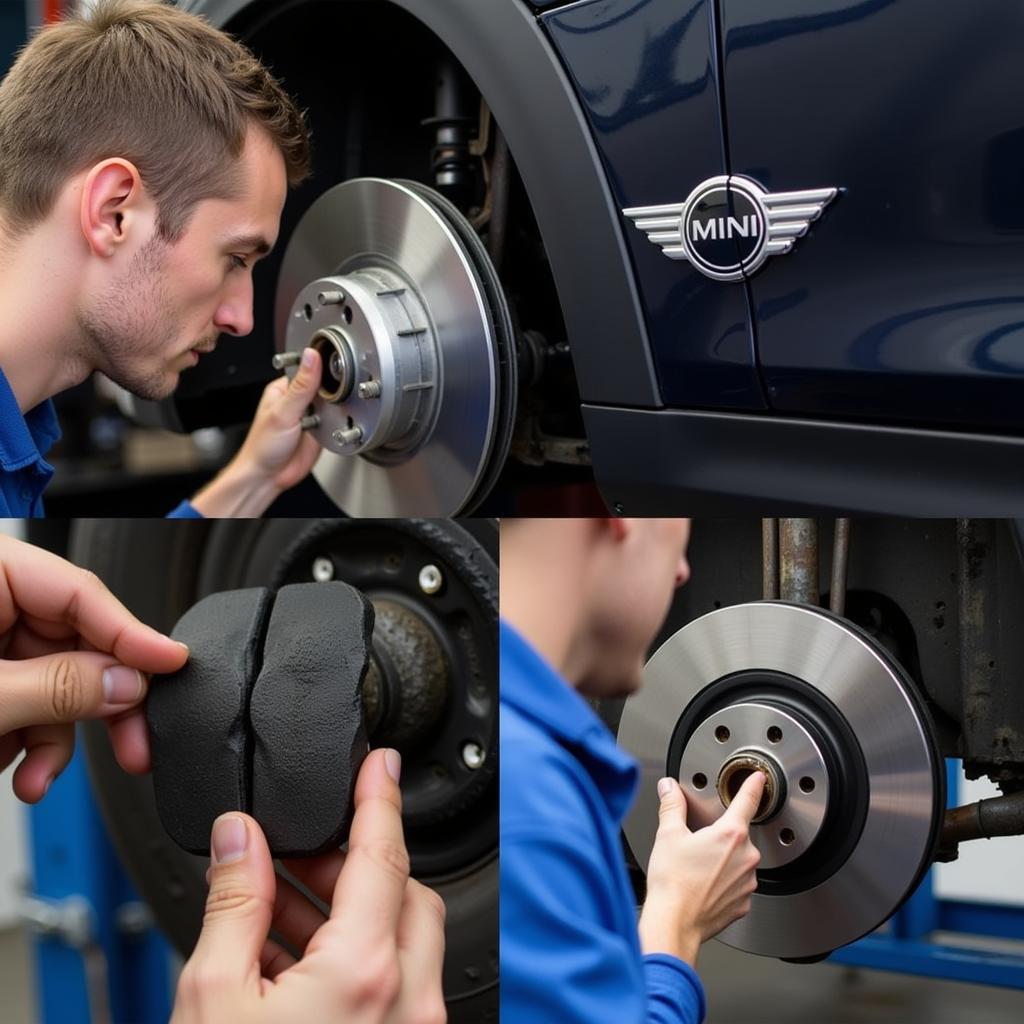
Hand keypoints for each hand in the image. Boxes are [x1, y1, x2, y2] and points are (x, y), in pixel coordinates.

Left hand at [0, 535, 187, 800]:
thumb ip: (58, 687)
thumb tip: (127, 683)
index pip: (81, 592)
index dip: (133, 635)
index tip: (175, 665)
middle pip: (74, 642)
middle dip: (98, 704)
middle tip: (135, 744)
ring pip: (53, 681)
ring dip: (56, 738)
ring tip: (40, 778)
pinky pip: (25, 701)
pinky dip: (27, 741)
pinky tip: (18, 769)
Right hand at [173, 748, 446, 1023]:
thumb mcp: (212, 998)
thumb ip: (232, 904)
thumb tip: (238, 837)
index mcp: (364, 973)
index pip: (384, 855)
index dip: (380, 798)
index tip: (380, 764)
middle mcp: (407, 1004)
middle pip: (404, 893)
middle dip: (354, 863)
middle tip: (299, 852)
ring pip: (403, 941)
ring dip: (350, 913)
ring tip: (278, 905)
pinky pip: (393, 987)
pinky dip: (353, 960)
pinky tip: (289, 958)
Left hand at [190, 347, 321, 516]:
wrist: (268, 477)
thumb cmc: (263, 446)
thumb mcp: (284, 412)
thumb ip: (302, 385)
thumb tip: (312, 357)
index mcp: (283, 388)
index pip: (308, 369)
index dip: (321, 368)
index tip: (334, 367)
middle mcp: (297, 401)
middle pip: (323, 385)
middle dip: (330, 392)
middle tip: (326, 401)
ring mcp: (309, 416)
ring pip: (331, 403)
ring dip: (333, 409)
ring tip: (324, 417)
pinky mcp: (320, 431)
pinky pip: (335, 421)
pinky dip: (337, 423)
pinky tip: (331, 426)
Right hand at [638, 771, 764, 966]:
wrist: (675, 922)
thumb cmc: (673, 882)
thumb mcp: (668, 834)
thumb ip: (672, 805)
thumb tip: (669, 788)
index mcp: (730, 834)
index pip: (747, 801)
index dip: (753, 786)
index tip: (760, 779)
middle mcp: (746, 857)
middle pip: (738, 835)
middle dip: (721, 836)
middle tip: (697, 845)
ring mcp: (747, 882)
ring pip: (739, 862)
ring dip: (724, 861)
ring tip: (698, 869)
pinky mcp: (743, 903)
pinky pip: (738, 885)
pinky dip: (724, 883)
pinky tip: (705, 886)